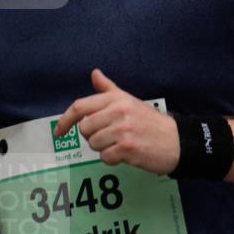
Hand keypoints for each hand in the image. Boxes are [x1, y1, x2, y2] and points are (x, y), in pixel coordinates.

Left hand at [53, 69, 179, 173]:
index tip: (58, 131)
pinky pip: (105, 157)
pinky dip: (112, 159)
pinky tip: (125, 153)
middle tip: (108, 136)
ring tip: (120, 143)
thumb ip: (108, 89)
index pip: (80, 107)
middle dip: (92, 136)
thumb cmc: (149, 121)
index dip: (65, 120)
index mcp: (116, 98)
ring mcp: (123, 130)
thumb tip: (94, 74)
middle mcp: (118, 111)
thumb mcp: (129, 100)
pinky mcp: (128, 148)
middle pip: (85, 128)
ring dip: (103, 148)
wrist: (175, 140)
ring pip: (94, 144)